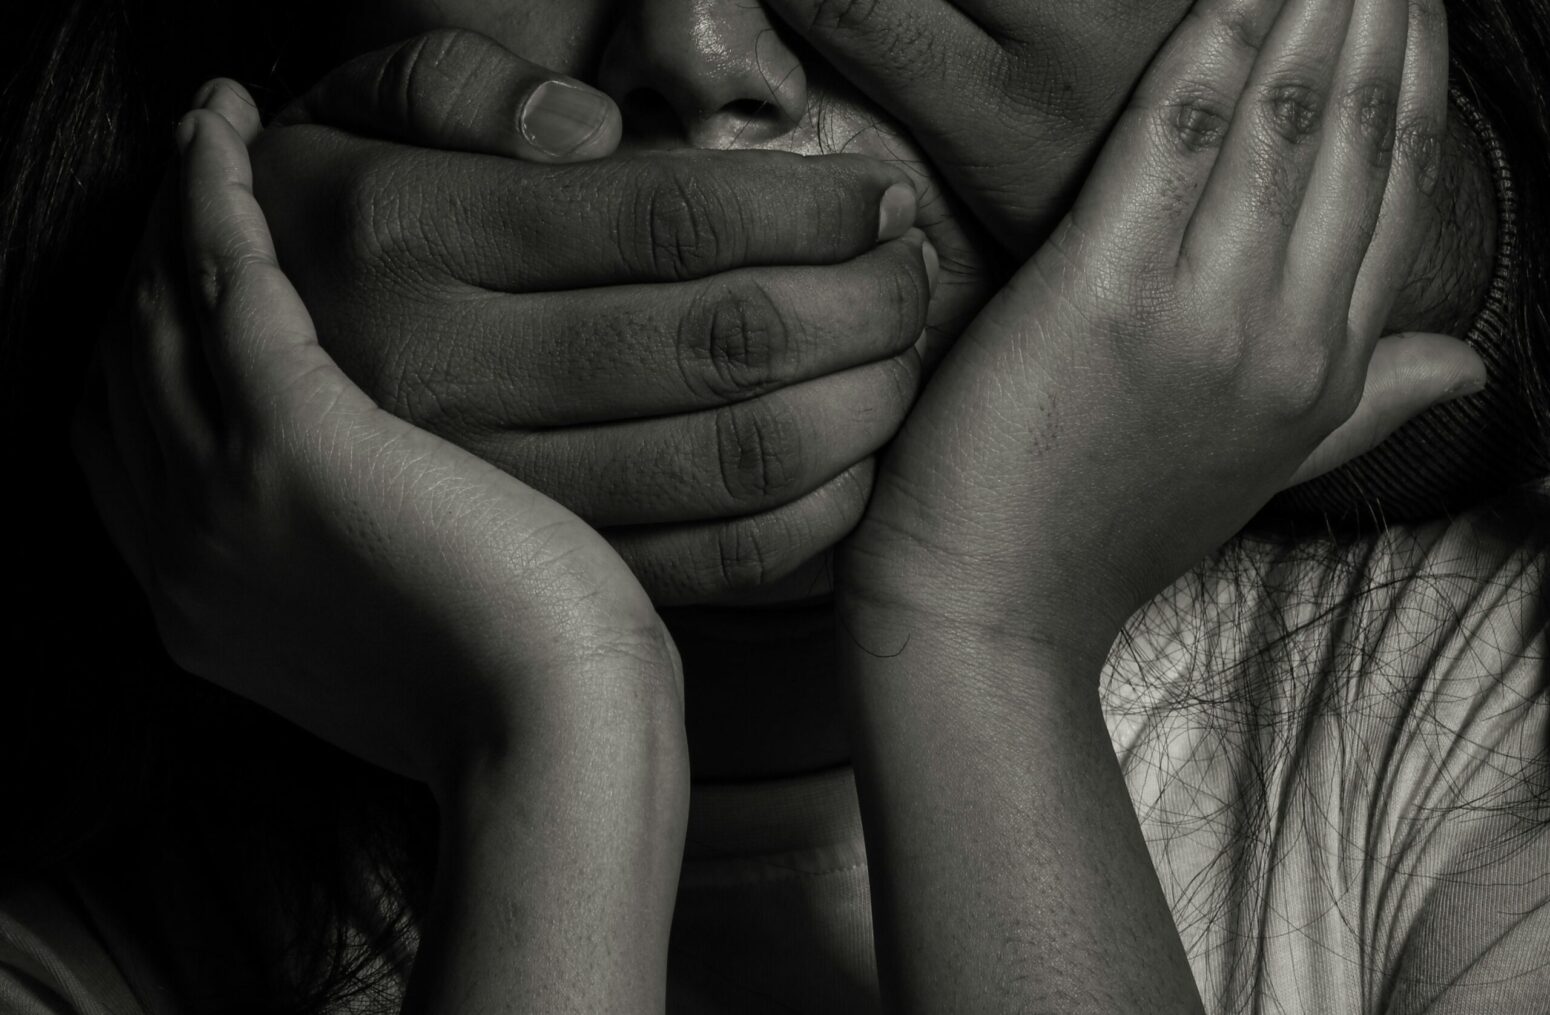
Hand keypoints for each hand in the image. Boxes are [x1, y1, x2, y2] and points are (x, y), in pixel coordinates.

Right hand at [74, 82, 686, 1008]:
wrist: (549, 739)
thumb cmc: (511, 695)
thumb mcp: (388, 639)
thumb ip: (341, 573)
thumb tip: (367, 518)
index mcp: (200, 604)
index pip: (124, 449)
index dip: (137, 354)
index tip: (172, 285)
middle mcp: (179, 551)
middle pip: (119, 373)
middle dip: (139, 276)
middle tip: (189, 191)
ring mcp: (219, 495)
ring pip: (155, 319)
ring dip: (172, 220)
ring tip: (206, 143)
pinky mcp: (294, 440)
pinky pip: (220, 284)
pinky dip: (212, 200)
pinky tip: (225, 138)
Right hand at [251, 30, 934, 604]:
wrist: (220, 406)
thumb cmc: (317, 231)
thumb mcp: (345, 116)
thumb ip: (456, 87)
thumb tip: (591, 127)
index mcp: (412, 237)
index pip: (668, 217)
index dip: (806, 208)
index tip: (880, 198)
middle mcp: (446, 371)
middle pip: (717, 337)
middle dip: (857, 300)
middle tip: (914, 271)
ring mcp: (491, 487)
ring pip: (724, 457)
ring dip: (854, 405)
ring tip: (904, 355)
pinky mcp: (527, 566)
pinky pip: (697, 561)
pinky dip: (803, 517)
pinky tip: (852, 463)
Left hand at [845, 0, 1476, 656]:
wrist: (993, 608)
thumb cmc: (1107, 536)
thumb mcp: (1260, 472)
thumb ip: (1365, 405)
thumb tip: (1466, 360)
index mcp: (1327, 370)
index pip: (1395, 189)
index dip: (1409, 80)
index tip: (1407, 6)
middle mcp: (1286, 334)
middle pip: (1354, 136)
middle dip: (1371, 17)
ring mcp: (1202, 316)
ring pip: (1282, 120)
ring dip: (1308, 6)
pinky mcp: (1103, 295)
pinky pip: (1172, 139)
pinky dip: (1207, 47)